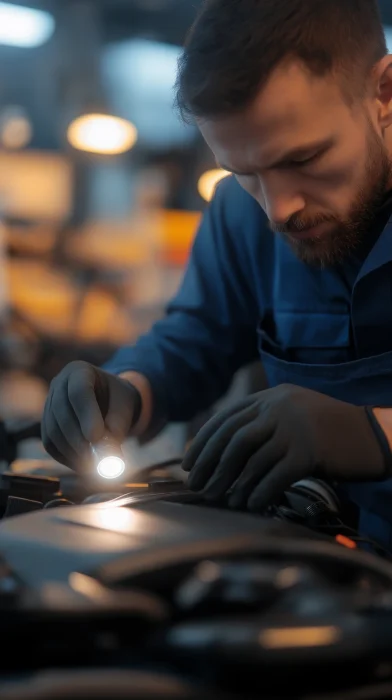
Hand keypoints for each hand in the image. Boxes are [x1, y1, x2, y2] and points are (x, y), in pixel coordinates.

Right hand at [41, 361, 140, 467]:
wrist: (108, 400)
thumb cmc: (118, 399)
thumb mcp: (124, 407)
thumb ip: (118, 427)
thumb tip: (109, 458)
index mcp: (80, 371)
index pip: (79, 391)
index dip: (87, 415)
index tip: (96, 438)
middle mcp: (58, 384)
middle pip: (62, 412)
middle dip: (79, 439)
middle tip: (96, 461)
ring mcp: (48, 404)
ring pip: (53, 431)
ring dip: (73, 452)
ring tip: (94, 467)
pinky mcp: (46, 424)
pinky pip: (50, 444)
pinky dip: (67, 458)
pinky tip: (84, 466)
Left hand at [183, 384, 390, 512]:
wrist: (370, 433)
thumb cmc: (327, 429)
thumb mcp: (292, 412)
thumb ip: (262, 422)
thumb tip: (223, 452)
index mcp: (271, 397)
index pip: (226, 418)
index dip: (203, 442)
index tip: (187, 463)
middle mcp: (279, 408)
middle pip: (232, 438)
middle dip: (209, 463)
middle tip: (196, 485)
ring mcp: (294, 428)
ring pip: (250, 457)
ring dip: (230, 481)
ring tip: (220, 498)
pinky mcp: (309, 451)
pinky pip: (274, 475)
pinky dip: (258, 491)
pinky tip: (249, 503)